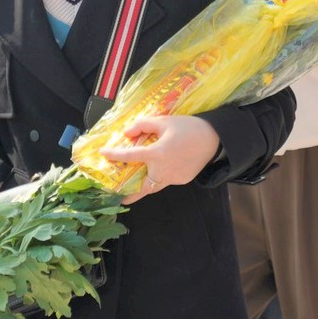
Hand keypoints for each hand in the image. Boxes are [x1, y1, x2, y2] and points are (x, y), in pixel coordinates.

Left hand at [99, 115, 221, 201]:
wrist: (214, 138)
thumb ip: (142, 126)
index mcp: (156, 154)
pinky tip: (163, 168)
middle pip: (142, 188)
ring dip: (145, 186)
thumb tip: (127, 134)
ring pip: (155, 186)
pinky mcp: (182, 180)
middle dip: (130, 195)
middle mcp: (163, 170)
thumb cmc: (188, 127)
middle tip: (120, 197)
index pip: (129, 157)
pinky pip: (167, 180)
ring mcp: (173, 178)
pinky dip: (161, 177)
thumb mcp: (164, 121)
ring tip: (137, 186)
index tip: (103, 154)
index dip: (114, 155)